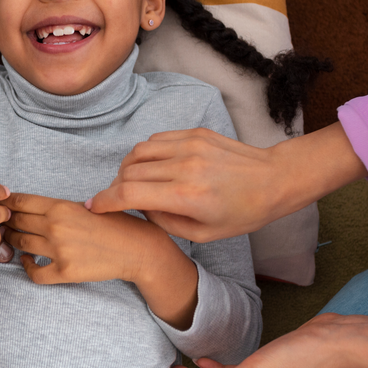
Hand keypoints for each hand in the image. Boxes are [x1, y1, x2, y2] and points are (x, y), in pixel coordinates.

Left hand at [1, 192, 197, 326]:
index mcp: (61, 207)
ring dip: (12, 243)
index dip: (5, 204)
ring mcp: (59, 251)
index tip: (0, 207)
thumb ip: (58, 207)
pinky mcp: (65, 272)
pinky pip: (33, 273)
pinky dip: (26, 267)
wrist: (136, 248)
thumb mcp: (86, 205)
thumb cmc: (114, 224)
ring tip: (12, 241)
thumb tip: (29, 207)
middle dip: (6, 223)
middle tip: (1, 225)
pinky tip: (28, 261)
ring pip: (20, 245)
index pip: (20, 202)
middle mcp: (56, 227)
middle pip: (16, 223)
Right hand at [87, 124, 366, 242]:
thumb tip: (137, 207)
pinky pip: (155, 141)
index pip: (128, 194)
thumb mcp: (202, 234)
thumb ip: (163, 222)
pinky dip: (147, 155)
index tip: (94, 207)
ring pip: (137, 152)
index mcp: (187, 196)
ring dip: (129, 169)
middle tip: (121, 199)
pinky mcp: (194, 133)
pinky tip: (156, 168)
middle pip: (128, 172)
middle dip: (116, 187)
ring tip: (138, 183)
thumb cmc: (241, 213)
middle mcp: (184, 167)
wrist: (273, 180)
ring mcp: (189, 145)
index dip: (105, 201)